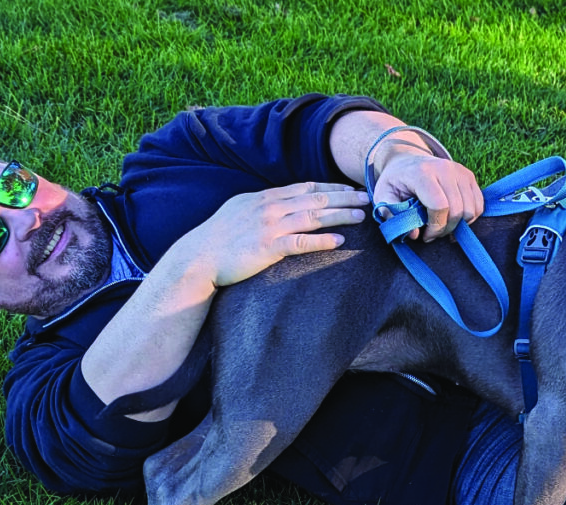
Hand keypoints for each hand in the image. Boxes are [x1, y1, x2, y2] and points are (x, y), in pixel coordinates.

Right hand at [195, 182, 369, 286]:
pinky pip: (301, 243)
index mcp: (265, 197)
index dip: (331, 186)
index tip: (350, 187)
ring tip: (362, 216)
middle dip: (344, 196)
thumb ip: (263, 205)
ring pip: (313, 217)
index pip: (306, 187)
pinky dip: (322, 241)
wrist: (198, 257)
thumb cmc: (218, 237)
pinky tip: (339, 240)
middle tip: (367, 197)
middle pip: (316, 198)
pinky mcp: (268, 248)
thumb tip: (280, 203)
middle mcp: (270, 207)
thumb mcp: (240, 210)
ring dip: (340, 215)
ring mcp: (269, 226)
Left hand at [372, 151, 483, 241]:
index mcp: (423, 173)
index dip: (435, 227)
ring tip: (442, 227)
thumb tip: (413, 234)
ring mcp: (460, 171)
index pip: (440, 206)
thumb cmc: (395, 182)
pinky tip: (453, 220)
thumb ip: (392, 216)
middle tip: (432, 234)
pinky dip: (469, 218)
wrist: (406, 160)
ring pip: (471, 209)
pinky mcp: (469, 176)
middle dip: (446, 229)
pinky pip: (478, 205)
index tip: (425, 235)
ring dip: (458, 226)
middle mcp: (445, 168)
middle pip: (458, 210)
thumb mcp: (383, 197)